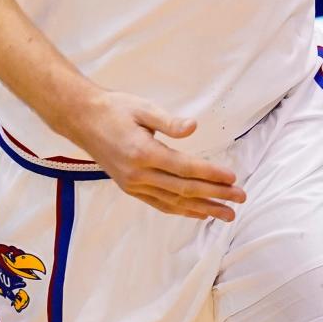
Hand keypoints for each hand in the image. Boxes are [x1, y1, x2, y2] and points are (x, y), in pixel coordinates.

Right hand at [71, 90, 246, 220]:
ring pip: (174, 202)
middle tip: (240, 199)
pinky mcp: (130, 188)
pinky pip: (160, 204)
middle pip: (184, 189)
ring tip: (227, 214)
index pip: (185, 168)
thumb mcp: (142, 107)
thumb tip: (193, 127)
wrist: (82, 120)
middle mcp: (139, 175)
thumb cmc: (114, 109)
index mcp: (143, 153)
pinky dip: (182, 210)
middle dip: (214, 195)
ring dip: (203, 209)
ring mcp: (134, 185)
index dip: (210, 174)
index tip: (232, 178)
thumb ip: (169, 121)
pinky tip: (199, 213)